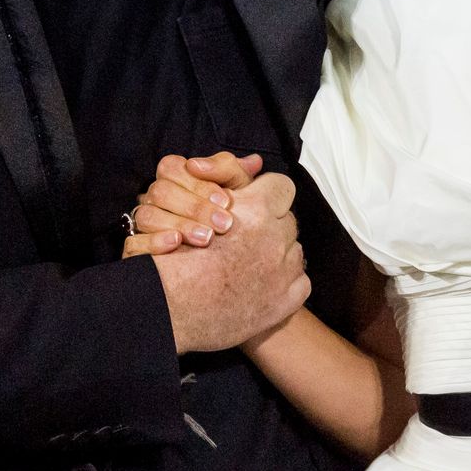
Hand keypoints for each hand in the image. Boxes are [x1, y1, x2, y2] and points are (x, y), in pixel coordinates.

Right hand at [122, 151, 262, 257]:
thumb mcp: (235, 192)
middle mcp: (154, 198)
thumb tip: (253, 163)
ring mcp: (143, 223)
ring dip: (179, 224)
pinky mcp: (136, 250)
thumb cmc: (225, 216)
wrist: (224, 258)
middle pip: (160, 191)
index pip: (171, 168)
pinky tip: (176, 244)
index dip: (197, 184)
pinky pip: (133, 244)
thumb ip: (238, 174)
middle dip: (195, 207)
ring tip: (206, 239)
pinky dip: (153, 242)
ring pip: (147, 216)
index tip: (224, 201)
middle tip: (223, 224)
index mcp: (174, 178)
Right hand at [154, 171, 309, 353]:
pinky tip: (260, 286)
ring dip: (278, 254)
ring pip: (295, 250)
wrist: (169, 308)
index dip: (269, 194)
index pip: (282, 186)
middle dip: (272, 226)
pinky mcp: (286, 301)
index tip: (258, 205)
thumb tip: (256, 162)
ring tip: (250, 265)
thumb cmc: (177, 257)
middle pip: (287, 220)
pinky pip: (300, 281)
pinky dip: (285, 283)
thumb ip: (228, 178)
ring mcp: (283, 271)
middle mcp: (275, 237)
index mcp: (256, 209)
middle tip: (247, 240)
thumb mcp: (196, 205)